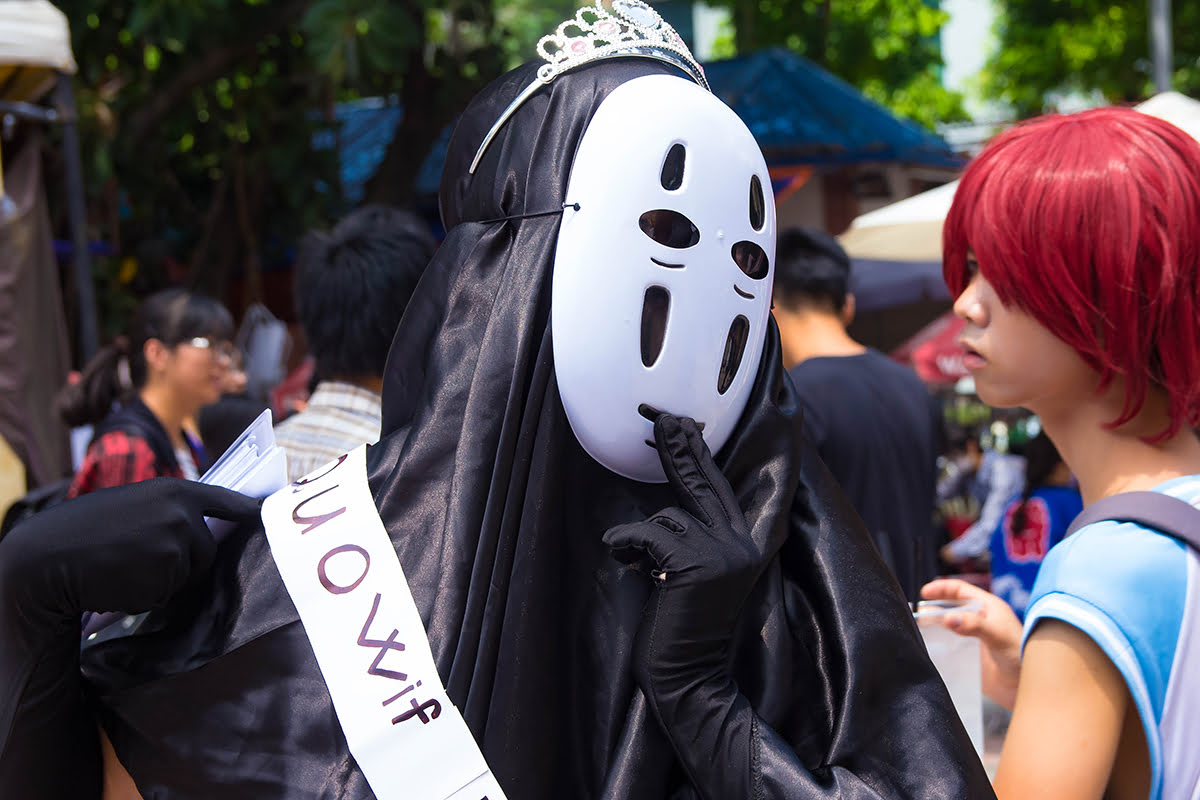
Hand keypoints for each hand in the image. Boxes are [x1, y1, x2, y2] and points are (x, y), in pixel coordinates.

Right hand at [0, 477, 260, 620]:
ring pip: (189, 573)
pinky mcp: (168, 573)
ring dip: (166, 580)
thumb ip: (169, 513)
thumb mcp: (132, 506)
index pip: (227, 500)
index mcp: (175, 491)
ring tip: (126, 568)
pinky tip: (122, 584)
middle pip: (207, 549)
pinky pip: (170, 593)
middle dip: (184, 562)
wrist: (46, 558)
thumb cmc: (83, 533)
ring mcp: (178, 542)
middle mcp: (183, 513)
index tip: (269, 515)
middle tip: (139, 559)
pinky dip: (150, 595)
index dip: (249, 511)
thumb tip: (200, 532)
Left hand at [603, 414, 759, 686]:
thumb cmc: (681, 626)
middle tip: (659, 417)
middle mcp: (743, 543)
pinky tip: (626, 563)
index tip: (683, 423)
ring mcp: (724, 553)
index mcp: (746, 543)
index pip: (723, 487)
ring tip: (641, 569)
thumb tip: (669, 497)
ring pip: (667, 517)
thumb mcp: (694, 571)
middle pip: (703, 483)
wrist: (688, 677)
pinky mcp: (698, 565)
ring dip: (641, 542)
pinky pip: (646, 535)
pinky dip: (626, 547)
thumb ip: (693, 534)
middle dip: (678, 449)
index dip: (700, 454)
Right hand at [920, 578, 1022, 708]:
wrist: (1029, 689)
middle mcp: (980, 621)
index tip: (924, 593)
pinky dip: (937, 646)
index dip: (942, 589)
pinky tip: (927, 649)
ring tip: (916, 630)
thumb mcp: (998, 636)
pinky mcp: (970, 658)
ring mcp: (974, 640)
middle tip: (914, 613)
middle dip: (933, 608)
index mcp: (989, 608)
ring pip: (948, 627)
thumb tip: (948, 617)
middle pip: (951, 607)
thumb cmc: (1021, 657)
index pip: (961, 591)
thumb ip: (974, 625)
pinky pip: (949, 648)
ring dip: (933, 627)